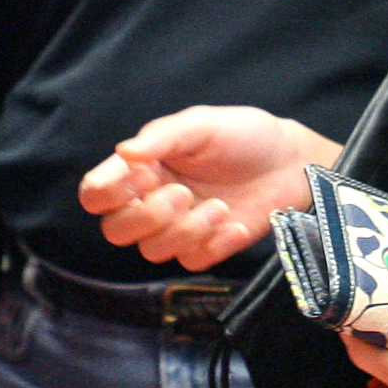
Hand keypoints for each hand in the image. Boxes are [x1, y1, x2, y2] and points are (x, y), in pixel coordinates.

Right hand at [80, 108, 337, 268]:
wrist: (291, 162)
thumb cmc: (242, 135)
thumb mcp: (202, 125)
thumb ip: (162, 137)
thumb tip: (124, 152)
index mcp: (141, 169)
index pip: (96, 194)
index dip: (107, 194)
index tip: (140, 178)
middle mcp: (152, 201)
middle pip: (116, 231)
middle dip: (147, 217)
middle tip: (183, 193)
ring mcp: (179, 228)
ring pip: (153, 251)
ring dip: (185, 231)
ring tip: (219, 206)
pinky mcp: (207, 247)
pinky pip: (192, 261)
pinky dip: (214, 244)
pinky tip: (236, 224)